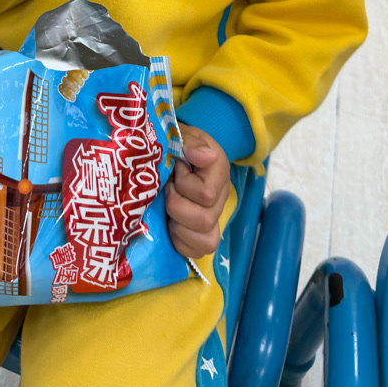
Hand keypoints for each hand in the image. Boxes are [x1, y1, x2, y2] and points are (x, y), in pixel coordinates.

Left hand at [165, 124, 230, 259]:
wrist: (179, 153)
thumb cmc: (179, 144)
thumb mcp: (182, 134)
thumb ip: (191, 142)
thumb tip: (205, 156)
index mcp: (218, 172)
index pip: (206, 193)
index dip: (184, 184)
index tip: (174, 168)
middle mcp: (220, 198)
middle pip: (205, 220)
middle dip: (176, 207)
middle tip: (167, 190)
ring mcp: (213, 218)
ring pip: (206, 241)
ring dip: (179, 228)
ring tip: (168, 211)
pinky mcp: (202, 234)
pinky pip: (198, 252)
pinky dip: (181, 243)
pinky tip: (171, 226)